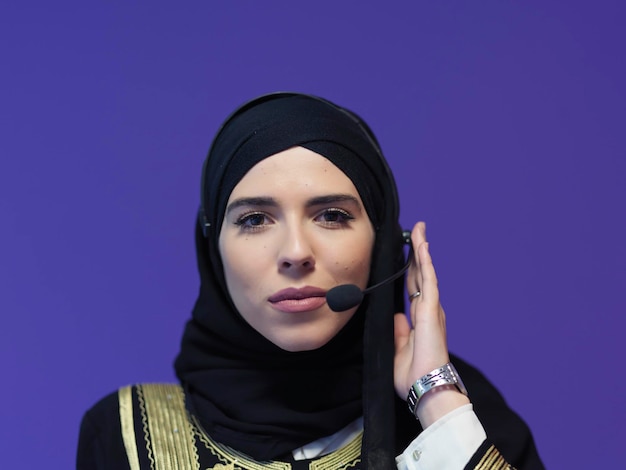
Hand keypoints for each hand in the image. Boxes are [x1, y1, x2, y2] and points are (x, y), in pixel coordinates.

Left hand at [393, 222, 468, 425]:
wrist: (425, 388)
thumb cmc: (413, 374)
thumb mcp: (397, 347)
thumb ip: (398, 330)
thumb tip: (396, 316)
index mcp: (420, 318)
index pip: (413, 285)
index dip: (410, 267)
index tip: (407, 250)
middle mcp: (428, 310)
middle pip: (420, 274)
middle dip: (416, 251)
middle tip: (415, 230)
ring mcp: (431, 309)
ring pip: (426, 272)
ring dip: (422, 250)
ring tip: (419, 230)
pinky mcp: (432, 311)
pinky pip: (428, 282)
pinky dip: (425, 263)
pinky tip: (422, 247)